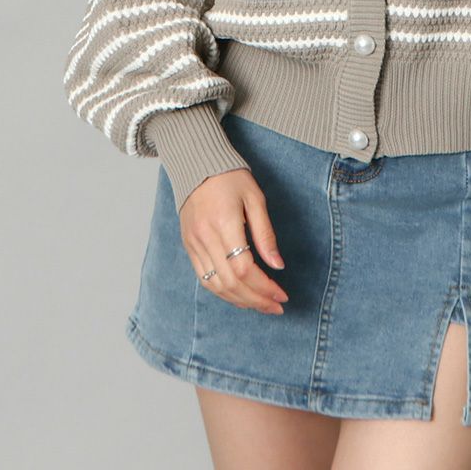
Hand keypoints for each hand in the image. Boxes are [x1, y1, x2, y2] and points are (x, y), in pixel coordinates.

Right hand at [178, 169, 289, 315]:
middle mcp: (205, 238)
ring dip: (240, 301)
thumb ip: (265, 233)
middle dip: (256, 300)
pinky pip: (204, 278)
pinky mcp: (188, 246)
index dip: (264, 287)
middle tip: (277, 306)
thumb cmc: (230, 177)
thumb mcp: (255, 198)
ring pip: (215, 285)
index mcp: (224, 224)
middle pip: (231, 282)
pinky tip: (240, 295)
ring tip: (261, 305)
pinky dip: (223, 291)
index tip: (282, 294)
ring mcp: (193, 244)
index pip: (245, 268)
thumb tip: (277, 265)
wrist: (197, 164)